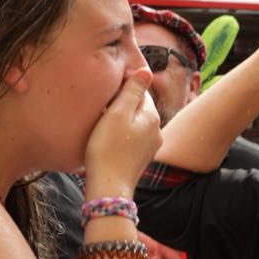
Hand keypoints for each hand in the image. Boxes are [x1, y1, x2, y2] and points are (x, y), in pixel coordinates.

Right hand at [84, 71, 161, 193]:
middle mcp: (157, 130)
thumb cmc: (108, 149)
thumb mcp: (118, 114)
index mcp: (152, 116)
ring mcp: (151, 146)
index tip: (105, 93)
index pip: (140, 90)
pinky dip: (122, 135)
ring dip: (121, 120)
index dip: (122, 88)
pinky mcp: (141, 158)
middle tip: (101, 109)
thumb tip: (146, 70)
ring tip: (102, 125)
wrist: (108, 187)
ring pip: (135, 123)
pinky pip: (132, 138)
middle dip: (122, 104)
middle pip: (138, 107)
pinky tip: (109, 140)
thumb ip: (133, 90)